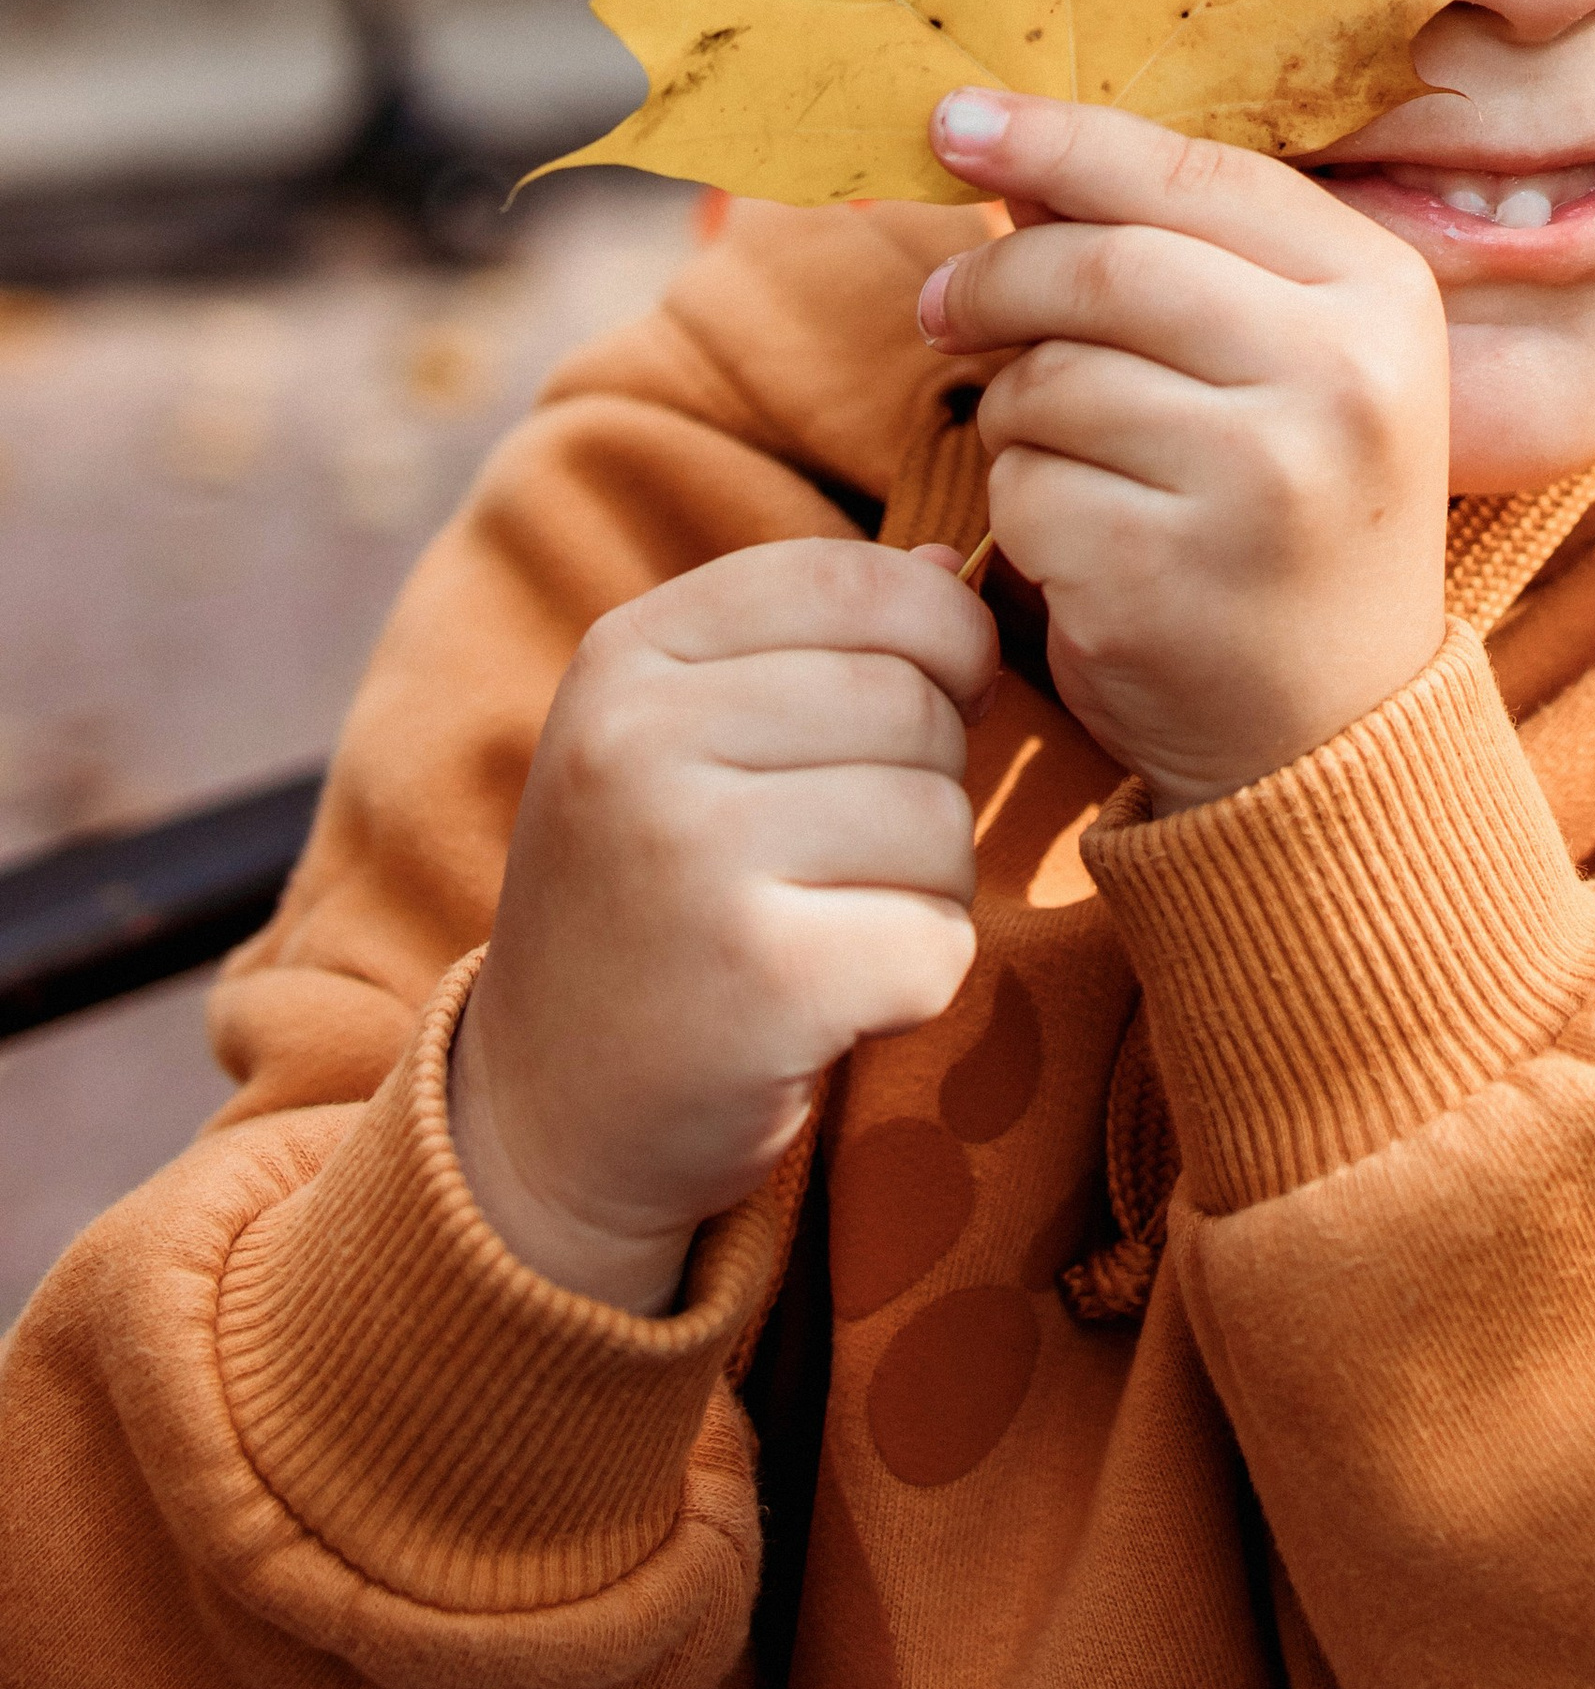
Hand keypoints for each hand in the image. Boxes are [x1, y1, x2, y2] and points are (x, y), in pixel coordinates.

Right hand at [449, 539, 996, 1311]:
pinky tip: (829, 1003)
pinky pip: (939, 941)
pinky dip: (916, 982)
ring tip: (821, 928)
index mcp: (628, 654)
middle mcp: (640, 739)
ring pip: (941, 822)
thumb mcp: (682, 737)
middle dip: (924, 784)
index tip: (911, 711)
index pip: (860, 581)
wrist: (543, 1121)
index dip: (934, 641)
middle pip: (916, 702)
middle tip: (833, 862)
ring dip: (923, 890)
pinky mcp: (762, 980)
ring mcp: (693, 857)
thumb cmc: (651, 903)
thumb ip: (813, 641)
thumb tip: (957, 567)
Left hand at [916, 91, 1450, 814]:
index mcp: (1384, 295)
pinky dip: (1019, 501)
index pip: (1192, 172)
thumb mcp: (1281, 362)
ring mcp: (1259, 477)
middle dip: (995, 277)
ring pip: (1049, 376)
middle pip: (1103, 264)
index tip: (951, 119)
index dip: (1058, 136)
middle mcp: (1342, 376)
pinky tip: (1080, 539)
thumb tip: (1008, 147)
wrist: (1328, 731)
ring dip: (1013, 407)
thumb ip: (1169, 248)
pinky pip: (1024, 484)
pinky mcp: (1163, 571)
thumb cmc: (1286, 514)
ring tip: (1064, 454)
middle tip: (939, 306)